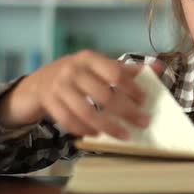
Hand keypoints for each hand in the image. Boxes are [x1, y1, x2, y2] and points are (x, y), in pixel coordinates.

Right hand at [0, 50, 163, 140]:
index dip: (133, 88)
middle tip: (143, 122)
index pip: (116, 73)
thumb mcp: (97, 67)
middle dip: (126, 111)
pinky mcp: (48, 102)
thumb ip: (125, 70)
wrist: (36, 83)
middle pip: (104, 94)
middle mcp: (73, 69)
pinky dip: (84, 129)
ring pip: (87, 111)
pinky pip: (68, 120)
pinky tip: (97, 134)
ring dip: (108, 126)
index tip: (145, 101)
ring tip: (125, 135)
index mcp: (89, 58)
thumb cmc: (75, 75)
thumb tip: (157, 68)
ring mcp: (58, 86)